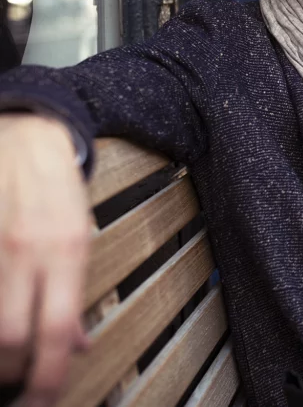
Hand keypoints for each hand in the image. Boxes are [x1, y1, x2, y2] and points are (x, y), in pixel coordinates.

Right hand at [0, 114, 89, 405]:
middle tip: (15, 384)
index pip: (55, 331)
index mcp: (65, 249)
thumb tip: (74, 344)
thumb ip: (74, 292)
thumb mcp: (82, 236)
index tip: (41, 399)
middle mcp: (24, 249)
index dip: (45, 378)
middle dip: (11, 373)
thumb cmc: (56, 188)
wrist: (26, 135)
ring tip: (3, 359)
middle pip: (10, 337)